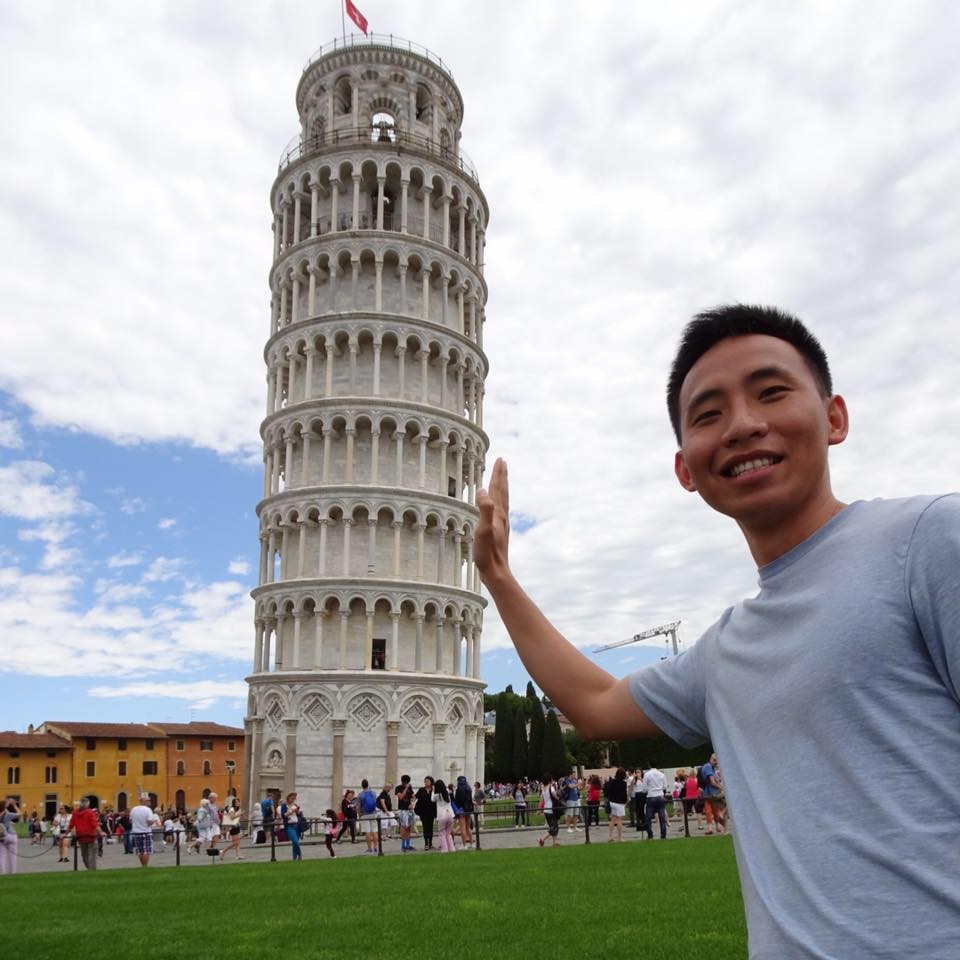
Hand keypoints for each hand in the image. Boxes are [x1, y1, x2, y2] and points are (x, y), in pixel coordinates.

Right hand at [475, 457, 510, 584]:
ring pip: (503, 500)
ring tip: (501, 478)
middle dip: (502, 476)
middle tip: (502, 462)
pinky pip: (500, 509)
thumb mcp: (483, 529)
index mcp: (497, 513)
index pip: (498, 488)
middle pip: (503, 491)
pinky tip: (497, 505)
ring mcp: (501, 524)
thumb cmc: (487, 553)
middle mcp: (502, 516)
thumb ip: (484, 509)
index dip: (498, 474)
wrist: (496, 572)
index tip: (500, 459)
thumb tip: (481, 489)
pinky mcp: (499, 531)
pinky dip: (499, 500)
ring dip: (502, 487)